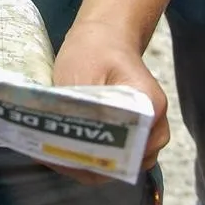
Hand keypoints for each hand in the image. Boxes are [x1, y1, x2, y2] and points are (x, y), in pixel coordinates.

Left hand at [50, 20, 170, 178]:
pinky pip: (113, 159)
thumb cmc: (94, 50)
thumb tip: (62, 140)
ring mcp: (146, 135)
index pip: (128, 149)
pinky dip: (89, 158)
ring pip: (117, 166)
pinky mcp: (132, 138)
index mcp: (149, 107)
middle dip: (85, 165)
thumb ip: (78, 107)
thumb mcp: (80, 73)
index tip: (61, 153)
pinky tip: (62, 150)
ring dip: (85, 164)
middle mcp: (155, 127)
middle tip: (49, 156)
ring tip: (51, 153)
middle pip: (123, 164)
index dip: (94, 157)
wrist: (105, 38)